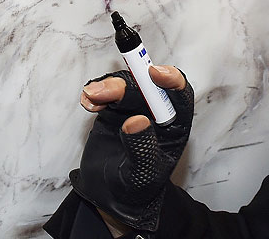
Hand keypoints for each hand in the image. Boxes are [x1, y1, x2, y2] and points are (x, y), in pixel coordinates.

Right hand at [72, 66, 193, 232]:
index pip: (180, 95)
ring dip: (108, 87)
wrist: (112, 196)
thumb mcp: (143, 174)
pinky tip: (88, 102)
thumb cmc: (137, 187)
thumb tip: (136, 121)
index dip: (171, 80)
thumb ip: (142, 149)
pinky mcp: (113, 109)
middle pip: (147, 86)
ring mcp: (134, 107)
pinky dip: (95, 94)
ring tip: (91, 97)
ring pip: (125, 85)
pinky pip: (105, 93)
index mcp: (176, 125)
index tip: (154, 73)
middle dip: (126, 84)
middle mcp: (157, 112)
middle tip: (104, 91)